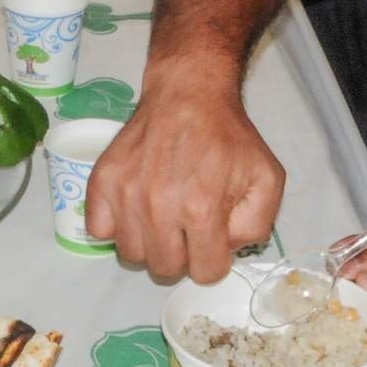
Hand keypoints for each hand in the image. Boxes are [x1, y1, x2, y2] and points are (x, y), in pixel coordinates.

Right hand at [84, 61, 283, 281]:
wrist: (188, 94)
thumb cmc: (228, 137)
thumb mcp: (267, 178)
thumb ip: (256, 226)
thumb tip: (225, 250)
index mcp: (201, 208)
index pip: (205, 273)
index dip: (214, 259)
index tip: (213, 237)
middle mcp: (158, 206)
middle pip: (164, 269)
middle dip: (182, 254)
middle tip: (188, 226)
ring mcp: (125, 193)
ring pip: (131, 254)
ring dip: (149, 242)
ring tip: (162, 214)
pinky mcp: (102, 181)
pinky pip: (99, 230)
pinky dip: (116, 226)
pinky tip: (135, 207)